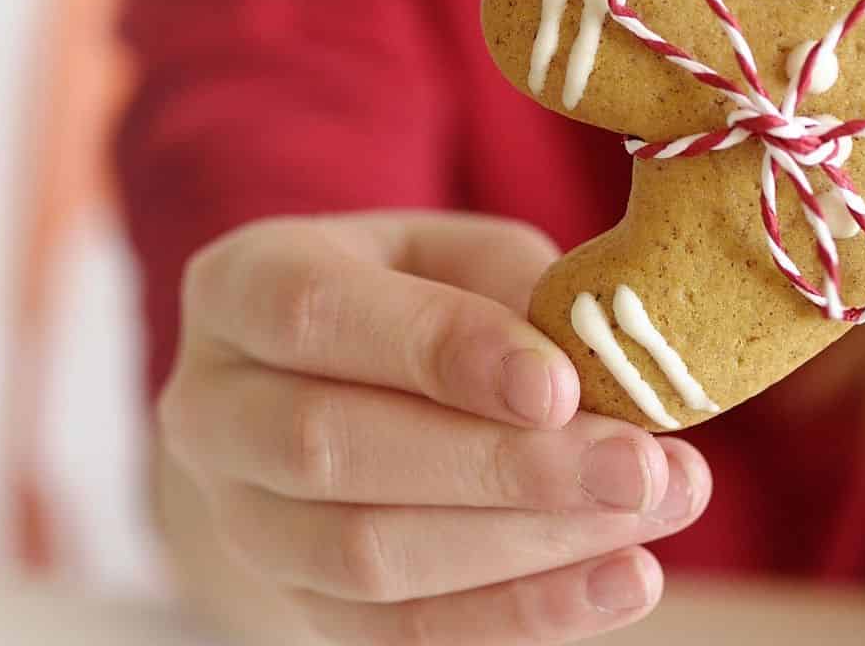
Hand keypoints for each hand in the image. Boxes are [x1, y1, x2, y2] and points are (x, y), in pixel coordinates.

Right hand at [157, 211, 711, 643]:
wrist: (331, 393)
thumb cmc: (410, 302)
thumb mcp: (453, 255)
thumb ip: (514, 292)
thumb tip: (602, 364)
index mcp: (240, 287)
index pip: (313, 314)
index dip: (439, 350)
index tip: (559, 384)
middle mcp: (212, 409)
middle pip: (331, 449)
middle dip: (501, 465)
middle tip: (639, 465)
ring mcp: (241, 522)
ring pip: (364, 557)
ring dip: (527, 546)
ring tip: (651, 512)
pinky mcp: (297, 605)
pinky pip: (398, 635)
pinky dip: (519, 616)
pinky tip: (621, 583)